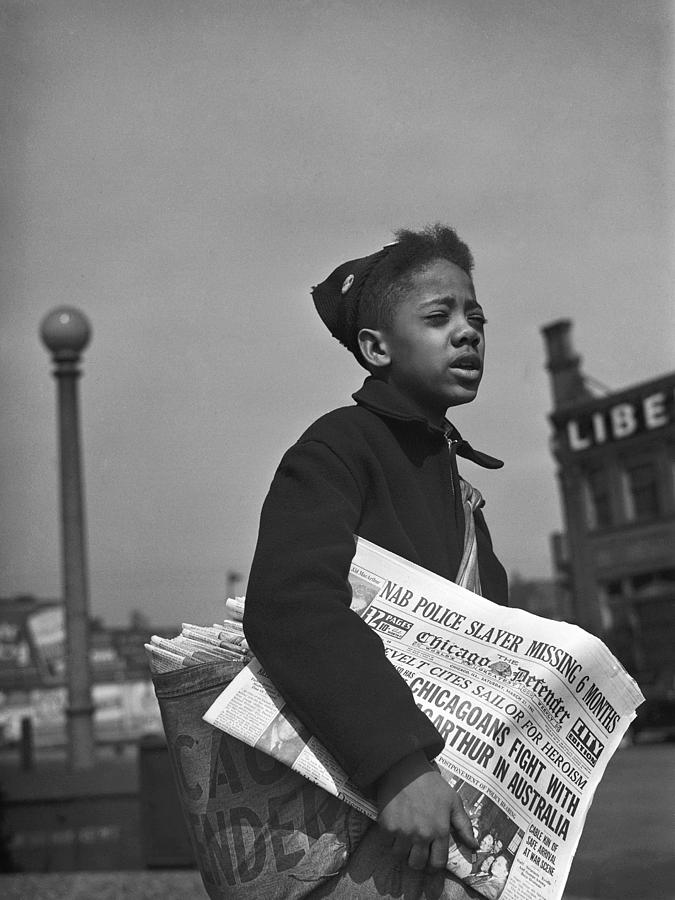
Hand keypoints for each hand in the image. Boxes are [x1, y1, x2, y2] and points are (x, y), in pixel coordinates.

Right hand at [375, 751, 477, 871]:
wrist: (405, 768)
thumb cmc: (431, 783)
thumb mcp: (453, 801)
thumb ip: (464, 825)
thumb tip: (474, 846)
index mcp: (440, 831)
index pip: (438, 863)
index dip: (435, 866)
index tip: (431, 861)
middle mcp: (422, 835)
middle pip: (417, 864)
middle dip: (418, 861)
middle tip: (417, 851)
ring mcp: (403, 832)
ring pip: (401, 856)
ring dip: (403, 851)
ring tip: (405, 839)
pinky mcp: (387, 826)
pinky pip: (388, 843)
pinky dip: (391, 839)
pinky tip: (396, 827)